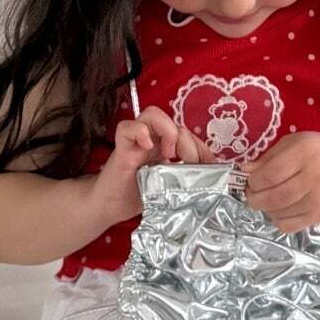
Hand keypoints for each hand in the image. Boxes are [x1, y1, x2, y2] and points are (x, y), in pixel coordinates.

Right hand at [92, 104, 217, 223]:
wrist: (108, 206)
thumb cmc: (137, 196)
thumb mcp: (169, 188)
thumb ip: (186, 178)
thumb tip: (211, 176)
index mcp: (164, 147)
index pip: (187, 134)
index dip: (201, 147)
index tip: (207, 166)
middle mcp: (152, 140)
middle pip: (174, 122)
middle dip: (188, 143)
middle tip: (187, 164)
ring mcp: (136, 142)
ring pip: (152, 114)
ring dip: (167, 131)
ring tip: (168, 154)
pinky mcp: (121, 149)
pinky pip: (127, 127)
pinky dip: (140, 132)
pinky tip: (147, 147)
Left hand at [242, 132, 319, 233]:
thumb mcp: (298, 142)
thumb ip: (270, 156)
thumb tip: (245, 171)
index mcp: (306, 153)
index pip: (270, 174)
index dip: (253, 181)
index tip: (250, 180)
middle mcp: (314, 178)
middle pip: (273, 196)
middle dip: (254, 198)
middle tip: (252, 193)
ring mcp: (318, 200)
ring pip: (278, 213)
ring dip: (265, 208)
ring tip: (267, 198)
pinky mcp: (319, 217)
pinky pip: (288, 226)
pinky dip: (277, 220)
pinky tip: (280, 209)